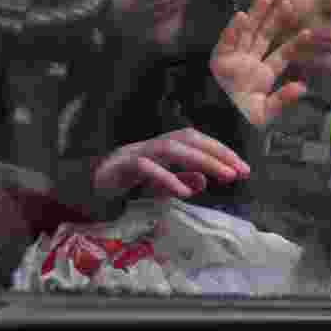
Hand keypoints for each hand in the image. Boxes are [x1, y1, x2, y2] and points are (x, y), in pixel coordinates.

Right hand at [93, 127, 249, 198]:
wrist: (86, 186)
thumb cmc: (125, 182)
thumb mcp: (160, 183)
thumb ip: (181, 179)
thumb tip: (204, 182)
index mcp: (164, 145)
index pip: (198, 140)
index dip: (222, 151)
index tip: (244, 168)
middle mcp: (153, 143)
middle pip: (189, 139)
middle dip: (218, 153)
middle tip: (241, 171)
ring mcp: (136, 152)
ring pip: (172, 148)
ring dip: (201, 160)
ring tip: (224, 176)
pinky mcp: (121, 166)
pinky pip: (147, 168)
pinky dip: (168, 178)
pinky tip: (186, 191)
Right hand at [210, 0, 310, 126]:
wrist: (221, 125)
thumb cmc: (242, 122)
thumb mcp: (266, 113)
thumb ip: (283, 99)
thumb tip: (303, 88)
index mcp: (262, 76)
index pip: (281, 56)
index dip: (294, 44)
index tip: (308, 32)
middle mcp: (248, 64)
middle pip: (263, 37)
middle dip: (274, 20)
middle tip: (288, 3)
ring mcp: (234, 61)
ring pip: (246, 33)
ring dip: (255, 16)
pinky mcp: (218, 61)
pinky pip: (226, 42)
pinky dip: (232, 30)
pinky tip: (242, 16)